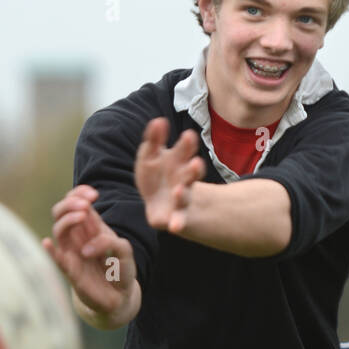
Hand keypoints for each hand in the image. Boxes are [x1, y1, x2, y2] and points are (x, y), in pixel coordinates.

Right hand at [43, 185, 139, 324]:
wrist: (119, 296)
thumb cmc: (120, 270)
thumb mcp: (123, 250)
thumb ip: (109, 240)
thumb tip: (86, 246)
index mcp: (89, 227)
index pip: (74, 201)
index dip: (79, 193)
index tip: (93, 195)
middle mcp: (77, 237)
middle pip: (60, 212)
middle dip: (70, 203)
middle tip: (85, 205)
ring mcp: (72, 252)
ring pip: (58, 229)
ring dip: (68, 219)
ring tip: (83, 216)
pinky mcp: (71, 271)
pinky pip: (56, 259)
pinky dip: (50, 251)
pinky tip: (48, 243)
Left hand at [134, 118, 204, 233]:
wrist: (164, 205)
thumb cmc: (157, 175)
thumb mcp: (153, 156)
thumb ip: (154, 140)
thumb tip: (159, 120)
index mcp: (179, 162)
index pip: (183, 152)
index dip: (185, 146)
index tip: (187, 135)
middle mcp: (183, 180)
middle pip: (189, 173)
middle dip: (192, 169)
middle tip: (196, 162)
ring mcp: (181, 200)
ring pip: (184, 195)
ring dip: (183, 193)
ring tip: (179, 191)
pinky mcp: (175, 218)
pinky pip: (178, 221)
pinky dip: (178, 224)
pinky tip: (174, 227)